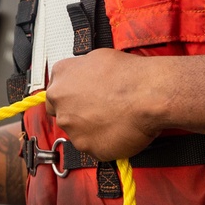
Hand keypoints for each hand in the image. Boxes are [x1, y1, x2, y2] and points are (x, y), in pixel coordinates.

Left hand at [44, 49, 161, 161]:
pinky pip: (94, 147)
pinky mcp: (88, 147)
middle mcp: (61, 103)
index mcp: (62, 77)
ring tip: (114, 118)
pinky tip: (118, 130)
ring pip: (78, 132)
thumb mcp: (99, 57)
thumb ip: (82, 71)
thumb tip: (86, 76)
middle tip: (99, 109)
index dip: (70, 95)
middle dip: (78, 113)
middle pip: (63, 113)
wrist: (149, 94)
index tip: (81, 97)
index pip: (55, 91)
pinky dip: (105, 142)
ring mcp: (73, 127)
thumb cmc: (130, 75)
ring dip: (91, 128)